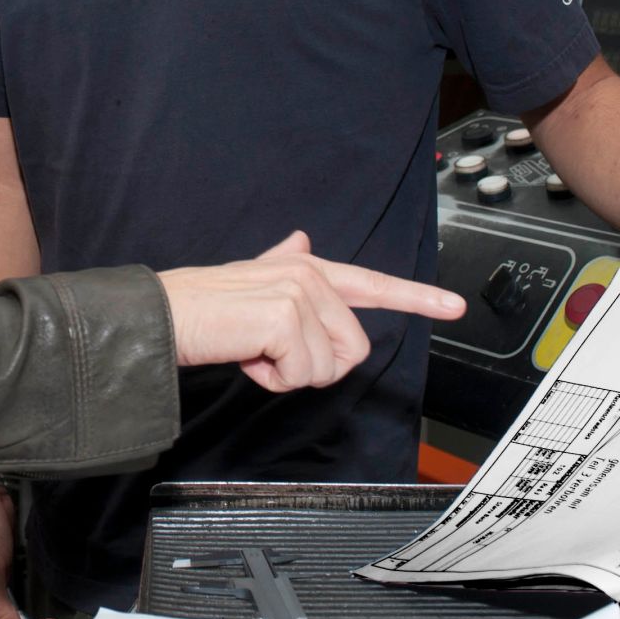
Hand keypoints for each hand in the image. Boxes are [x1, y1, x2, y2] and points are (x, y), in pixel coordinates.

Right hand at [159, 232, 464, 392]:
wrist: (164, 316)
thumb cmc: (204, 309)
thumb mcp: (251, 283)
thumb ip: (280, 265)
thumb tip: (299, 239)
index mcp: (305, 266)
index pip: (371, 283)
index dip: (417, 297)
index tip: (454, 306)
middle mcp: (308, 272)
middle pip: (352, 348)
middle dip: (312, 366)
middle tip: (268, 353)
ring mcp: (299, 292)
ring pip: (329, 365)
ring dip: (289, 374)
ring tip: (253, 351)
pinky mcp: (286, 316)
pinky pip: (303, 373)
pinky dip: (273, 379)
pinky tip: (247, 356)